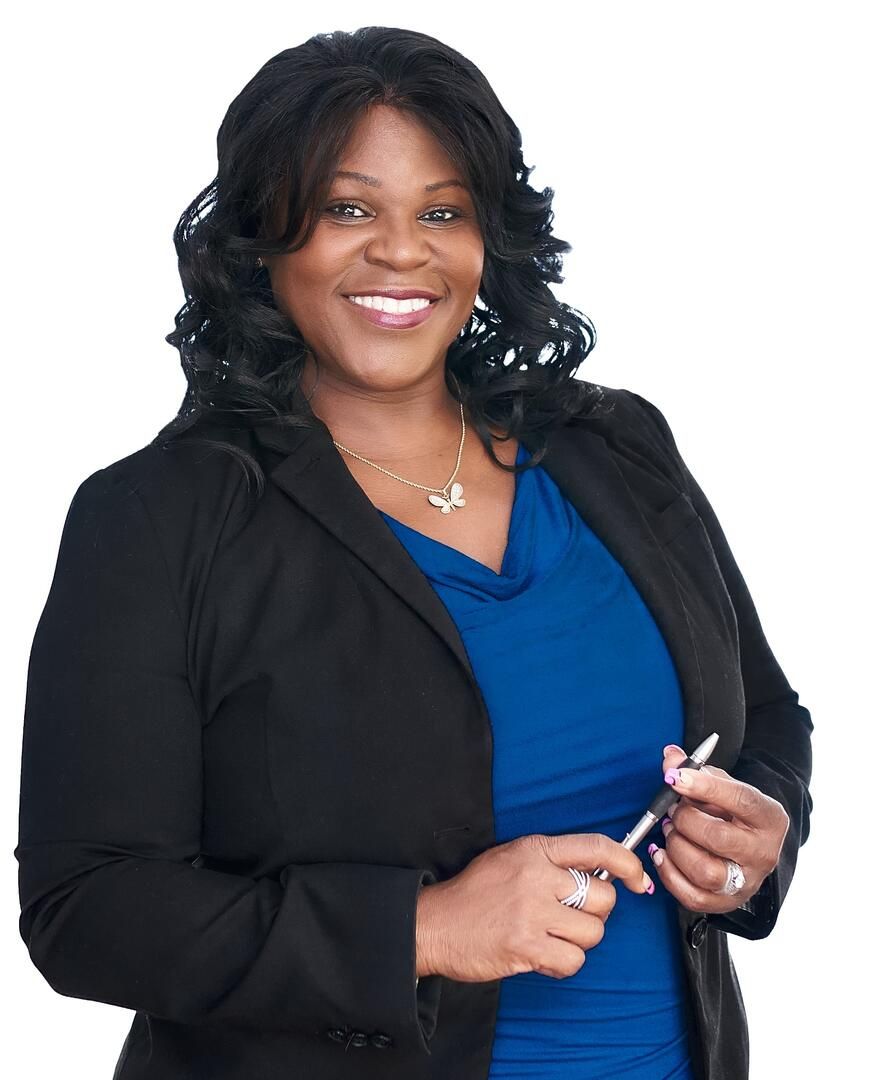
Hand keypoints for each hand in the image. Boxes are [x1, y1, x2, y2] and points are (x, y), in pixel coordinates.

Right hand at [416, 833, 653, 982]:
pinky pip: (573, 961)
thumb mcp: (511, 858)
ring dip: (577, 941)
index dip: (627, 862)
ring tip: (550, 937)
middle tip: (569, 917)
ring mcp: (532, 912)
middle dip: (594, 913)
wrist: (435, 923)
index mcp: (535, 849)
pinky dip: (563, 964)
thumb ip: (551, 862)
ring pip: (592, 933)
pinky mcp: (526, 946)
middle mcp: (536, 877)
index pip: (596, 847)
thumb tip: (600, 876)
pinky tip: (542, 956)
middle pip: (602, 898)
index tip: (638, 879)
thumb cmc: (475, 892)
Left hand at [648, 745, 789, 914]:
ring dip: (677, 846)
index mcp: (770, 818)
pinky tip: (663, 853)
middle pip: (719, 838)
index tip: (675, 777)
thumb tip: (670, 757)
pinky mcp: (726, 903)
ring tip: (671, 831)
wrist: (750, 846)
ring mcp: (747, 882)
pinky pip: (692, 896)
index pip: (740, 800)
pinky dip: (669, 873)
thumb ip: (695, 770)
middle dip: (686, 820)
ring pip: (705, 871)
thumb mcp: (723, 786)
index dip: (705, 787)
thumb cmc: (733, 813)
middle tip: (673, 810)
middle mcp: (763, 853)